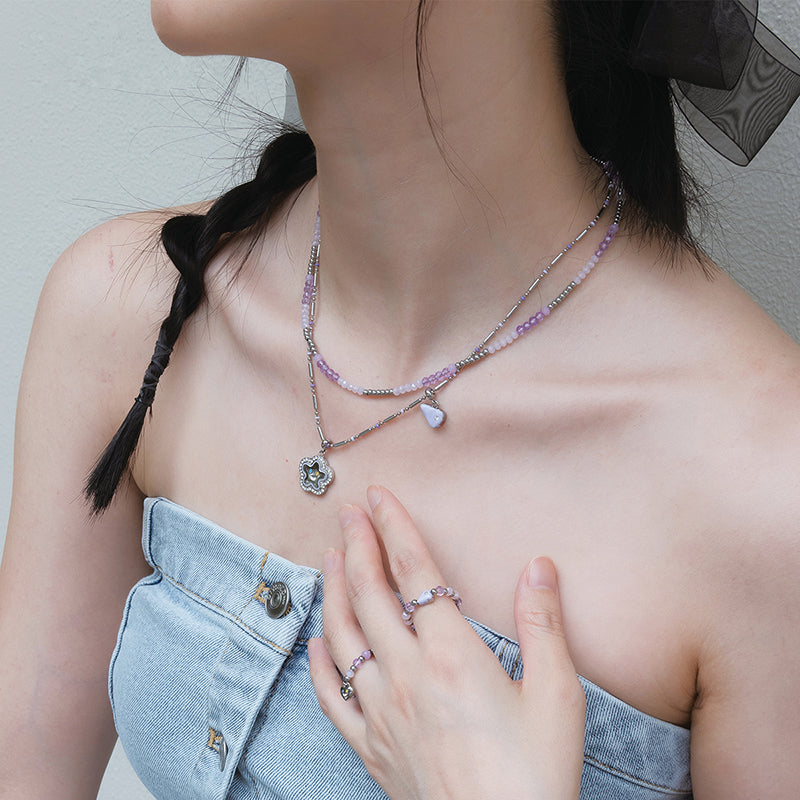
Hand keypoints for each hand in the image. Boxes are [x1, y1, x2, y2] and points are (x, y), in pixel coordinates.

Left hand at [308, 486, 584, 799]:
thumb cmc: (535, 772)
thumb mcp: (558, 694)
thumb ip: (545, 623)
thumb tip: (539, 565)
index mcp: (451, 654)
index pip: (415, 571)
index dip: (394, 526)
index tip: (377, 496)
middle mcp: (406, 674)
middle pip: (369, 592)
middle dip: (356, 545)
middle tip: (348, 512)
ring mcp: (382, 710)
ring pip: (342, 634)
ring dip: (332, 589)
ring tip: (328, 557)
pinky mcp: (371, 745)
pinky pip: (332, 695)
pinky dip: (319, 660)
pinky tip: (317, 639)